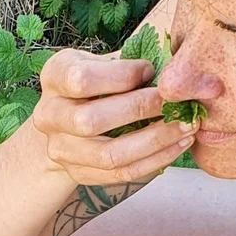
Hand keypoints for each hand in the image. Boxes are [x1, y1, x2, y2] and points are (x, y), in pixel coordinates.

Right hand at [30, 48, 196, 186]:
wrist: (66, 122)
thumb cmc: (96, 82)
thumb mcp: (102, 62)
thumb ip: (128, 62)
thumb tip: (177, 64)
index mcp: (55, 76)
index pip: (82, 80)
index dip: (121, 76)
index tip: (151, 71)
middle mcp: (49, 115)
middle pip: (90, 121)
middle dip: (139, 111)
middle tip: (177, 103)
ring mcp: (60, 150)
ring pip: (109, 155)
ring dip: (154, 141)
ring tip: (187, 127)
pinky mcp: (78, 174)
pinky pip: (121, 174)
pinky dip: (155, 160)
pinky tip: (178, 145)